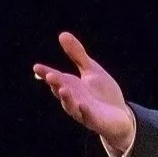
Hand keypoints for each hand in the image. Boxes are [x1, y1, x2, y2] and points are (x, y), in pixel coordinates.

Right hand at [33, 32, 135, 153]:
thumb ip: (78, 55)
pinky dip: (85, 112)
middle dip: (55, 84)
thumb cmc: (103, 93)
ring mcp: (83, 112)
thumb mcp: (92, 70)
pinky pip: (89, 117)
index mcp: (71, 86)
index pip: (55, 78)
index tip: (36, 67)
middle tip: (50, 75)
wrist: (121, 116)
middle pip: (61, 91)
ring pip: (71, 106)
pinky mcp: (95, 121)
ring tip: (63, 89)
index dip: (46, 73)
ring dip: (66, 98)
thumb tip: (62, 34)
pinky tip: (83, 105)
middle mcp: (73, 99)